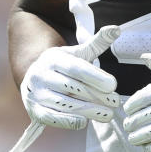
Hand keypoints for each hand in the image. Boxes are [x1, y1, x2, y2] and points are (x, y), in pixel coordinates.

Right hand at [0, 25, 120, 151]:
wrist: (34, 80)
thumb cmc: (63, 67)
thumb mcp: (77, 54)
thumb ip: (97, 43)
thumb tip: (116, 29)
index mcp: (53, 58)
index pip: (76, 68)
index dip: (95, 77)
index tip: (113, 85)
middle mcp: (41, 75)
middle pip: (72, 87)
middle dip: (97, 96)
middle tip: (115, 102)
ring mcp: (36, 93)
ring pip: (65, 103)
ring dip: (88, 111)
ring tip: (108, 115)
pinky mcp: (35, 110)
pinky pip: (53, 118)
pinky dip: (69, 121)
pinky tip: (85, 122)